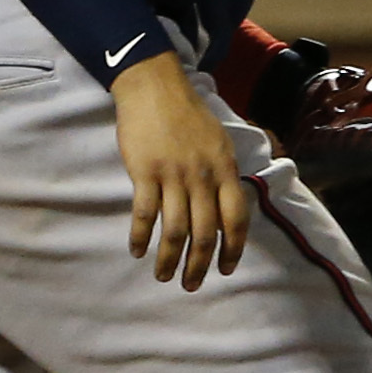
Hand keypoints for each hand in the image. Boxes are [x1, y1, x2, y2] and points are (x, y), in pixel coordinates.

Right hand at [111, 54, 248, 291]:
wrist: (155, 87)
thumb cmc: (187, 114)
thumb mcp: (219, 141)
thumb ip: (223, 176)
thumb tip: (224, 212)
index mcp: (225, 170)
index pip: (235, 219)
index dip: (232, 249)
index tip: (226, 269)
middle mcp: (202, 177)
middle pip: (204, 232)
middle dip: (198, 265)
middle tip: (191, 285)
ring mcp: (173, 175)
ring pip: (174, 229)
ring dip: (169, 258)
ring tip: (164, 276)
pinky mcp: (144, 172)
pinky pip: (144, 213)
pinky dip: (140, 236)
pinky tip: (136, 250)